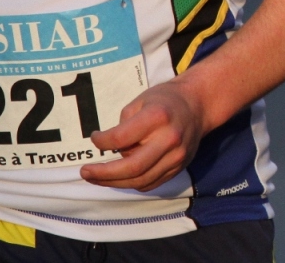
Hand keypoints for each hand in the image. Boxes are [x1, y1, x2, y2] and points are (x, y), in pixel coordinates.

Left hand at [81, 81, 205, 190]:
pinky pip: (151, 184)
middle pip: (132, 167)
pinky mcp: (179, 166)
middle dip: (103, 174)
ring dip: (114, 182)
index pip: (120, 138)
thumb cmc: (164, 100)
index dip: (101, 142)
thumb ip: (124, 126)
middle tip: (85, 172)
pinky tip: (120, 177)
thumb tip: (113, 152)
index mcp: (157, 117)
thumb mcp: (140, 102)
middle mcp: (170, 139)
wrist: (199, 104)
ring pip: (140, 180)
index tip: (95, 138)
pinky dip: (132, 183)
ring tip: (97, 178)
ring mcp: (177, 155)